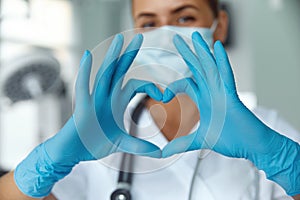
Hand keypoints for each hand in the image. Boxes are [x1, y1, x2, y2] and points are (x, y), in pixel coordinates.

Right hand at [14, 33, 161, 197]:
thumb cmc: (95, 144)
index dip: (151, 86)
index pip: (137, 86)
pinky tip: (88, 56)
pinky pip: (83, 86)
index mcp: (118, 103)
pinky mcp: (83, 107)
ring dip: (112, 57)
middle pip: (120, 71)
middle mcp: (108, 97)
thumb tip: (159, 153)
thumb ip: (138, 146)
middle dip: (130, 54)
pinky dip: (85, 71)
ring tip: (119, 40)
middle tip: (141, 37)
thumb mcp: (121, 144)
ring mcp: (95, 100)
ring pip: (105, 74)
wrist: (74, 152)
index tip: (165, 95)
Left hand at [162, 32, 299, 195]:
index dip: (173, 86)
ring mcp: (222, 92)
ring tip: (195, 36)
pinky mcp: (231, 96)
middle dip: (187, 53)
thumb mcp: (200, 141)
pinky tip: (216, 47)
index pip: (186, 84)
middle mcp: (212, 92)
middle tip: (176, 38)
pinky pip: (226, 74)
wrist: (251, 146)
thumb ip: (182, 144)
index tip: (162, 96)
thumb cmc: (232, 140)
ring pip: (210, 67)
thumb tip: (164, 152)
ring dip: (202, 51)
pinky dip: (221, 60)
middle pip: (197, 68)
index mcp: (205, 99)